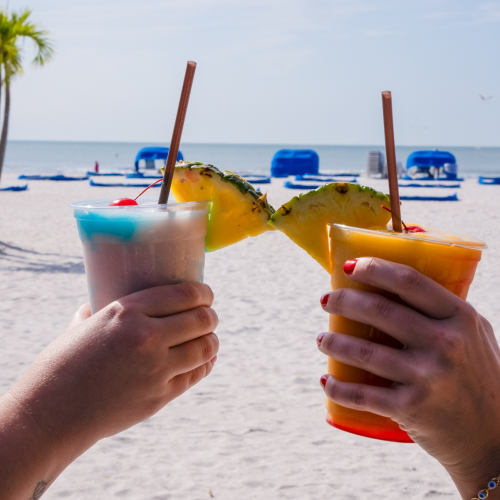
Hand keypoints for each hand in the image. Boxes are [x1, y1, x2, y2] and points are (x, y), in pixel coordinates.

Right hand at [0, 282, 217, 499]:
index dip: (204, 293)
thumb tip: (96, 304)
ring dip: (212, 340)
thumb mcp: (80, 327)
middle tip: (208, 316)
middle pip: (202, 319)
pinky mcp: (160, 396)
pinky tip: (205, 360)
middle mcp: (147, 337)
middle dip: (211, 315)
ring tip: (209, 337)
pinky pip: (196, 374)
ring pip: (205, 347)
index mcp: (127, 312)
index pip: (185, 294)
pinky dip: (206, 364)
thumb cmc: (59, 366)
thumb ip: (96, 311)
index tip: (206, 294)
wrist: (50, 416)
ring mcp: (156, 369)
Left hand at [318, 258, 499, 497]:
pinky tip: (326, 380)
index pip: (409, 280)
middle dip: (342, 301)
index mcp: (460, 317)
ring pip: (363, 351)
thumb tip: (395, 282)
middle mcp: (445, 344)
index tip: (348, 267)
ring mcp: (427, 377)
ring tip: (322, 339)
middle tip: (326, 301)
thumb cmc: (476, 376)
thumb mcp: (473, 334)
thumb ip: (443, 310)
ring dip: (332, 342)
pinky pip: (361, 395)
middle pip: (378, 309)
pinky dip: (337, 388)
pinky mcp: (411, 408)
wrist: (493, 437)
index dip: (373, 268)